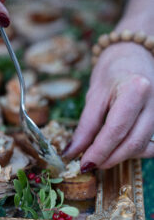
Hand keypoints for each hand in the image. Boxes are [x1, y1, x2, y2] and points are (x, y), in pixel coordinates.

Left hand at [64, 42, 153, 171]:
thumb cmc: (111, 72)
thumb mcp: (94, 95)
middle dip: (109, 158)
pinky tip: (118, 148)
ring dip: (120, 156)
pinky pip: (152, 144)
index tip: (83, 164)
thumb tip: (73, 151)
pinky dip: (133, 151)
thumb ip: (86, 125)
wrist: (133, 56)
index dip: (99, 151)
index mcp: (135, 91)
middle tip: (89, 163)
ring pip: (144, 146)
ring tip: (100, 155)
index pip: (116, 130)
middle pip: (133, 142)